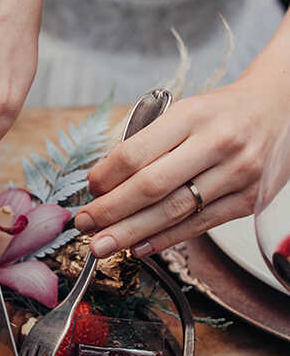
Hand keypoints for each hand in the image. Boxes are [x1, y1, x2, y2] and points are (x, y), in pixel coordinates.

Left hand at [74, 72, 288, 257]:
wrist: (277, 109)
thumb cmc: (220, 113)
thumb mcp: (183, 111)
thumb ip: (149, 143)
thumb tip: (105, 184)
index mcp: (192, 115)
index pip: (136, 152)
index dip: (106, 177)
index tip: (89, 190)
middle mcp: (217, 143)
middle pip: (151, 187)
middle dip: (111, 211)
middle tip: (85, 226)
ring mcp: (236, 174)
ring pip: (174, 211)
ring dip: (132, 232)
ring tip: (103, 245)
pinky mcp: (248, 200)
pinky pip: (199, 225)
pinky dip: (165, 239)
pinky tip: (139, 246)